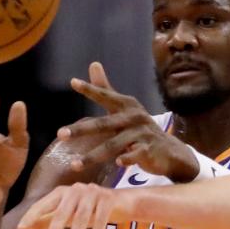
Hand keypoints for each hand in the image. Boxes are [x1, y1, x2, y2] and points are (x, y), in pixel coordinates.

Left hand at [17, 183, 125, 228]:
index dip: (32, 215)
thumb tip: (22, 228)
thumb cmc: (90, 209)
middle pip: (63, 212)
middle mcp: (77, 189)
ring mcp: (94, 192)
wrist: (122, 202)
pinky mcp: (109, 199)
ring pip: (82, 218)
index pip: (44, 203)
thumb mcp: (68, 215)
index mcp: (63, 191)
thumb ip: (46, 220)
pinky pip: (101, 220)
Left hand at [64, 62, 198, 181]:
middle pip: (103, 124)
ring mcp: (142, 133)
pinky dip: (126, 159)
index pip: (105, 96)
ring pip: (113, 145)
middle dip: (81, 130)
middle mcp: (133, 117)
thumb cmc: (140, 128)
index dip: (90, 90)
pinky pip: (134, 154)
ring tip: (74, 164)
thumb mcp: (124, 108)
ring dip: (93, 156)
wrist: (169, 151)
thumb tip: (93, 64)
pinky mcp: (149, 149)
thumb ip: (106, 89)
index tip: (73, 83)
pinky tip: (117, 163)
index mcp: (126, 105)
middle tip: (61, 134)